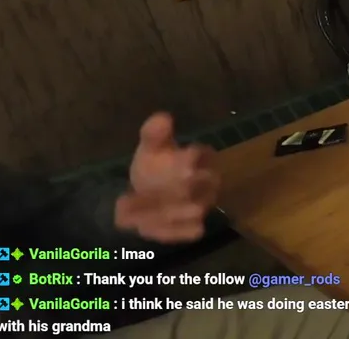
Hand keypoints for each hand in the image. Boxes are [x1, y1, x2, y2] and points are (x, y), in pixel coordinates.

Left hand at [114, 113, 219, 243]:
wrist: (145, 200)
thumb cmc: (154, 169)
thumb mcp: (150, 149)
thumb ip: (154, 134)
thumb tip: (162, 117)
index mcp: (202, 158)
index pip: (199, 156)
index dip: (183, 160)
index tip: (162, 165)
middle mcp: (209, 183)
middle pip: (199, 186)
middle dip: (172, 189)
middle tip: (146, 192)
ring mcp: (204, 206)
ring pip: (194, 209)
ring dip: (165, 211)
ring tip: (139, 210)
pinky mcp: (195, 227)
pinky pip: (188, 230)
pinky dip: (168, 229)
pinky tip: (147, 225)